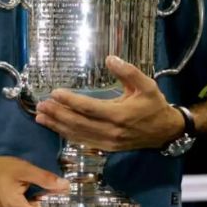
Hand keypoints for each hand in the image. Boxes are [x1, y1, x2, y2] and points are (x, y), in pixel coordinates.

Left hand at [34, 55, 184, 151]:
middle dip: (57, 114)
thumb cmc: (154, 105)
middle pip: (78, 123)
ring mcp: (108, 142)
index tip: (54, 92)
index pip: (88, 108)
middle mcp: (111, 131)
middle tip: (40, 105)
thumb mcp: (147, 85)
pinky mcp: (106, 147)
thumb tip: (110, 59)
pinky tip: (54, 128)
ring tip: (40, 116)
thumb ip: (129, 72)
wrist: (166, 132)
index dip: (70, 101)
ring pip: (78, 134)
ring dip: (57, 126)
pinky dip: (67, 135)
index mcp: (119, 115)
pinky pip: (83, 141)